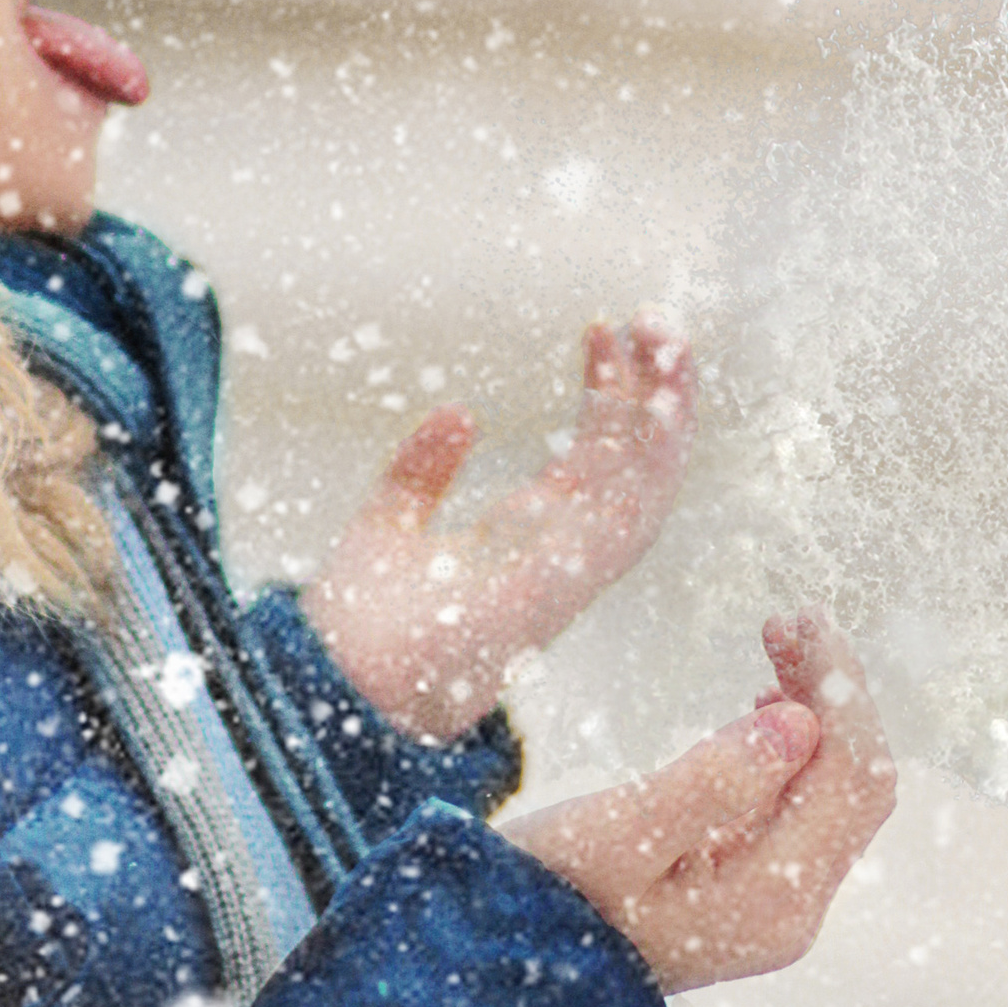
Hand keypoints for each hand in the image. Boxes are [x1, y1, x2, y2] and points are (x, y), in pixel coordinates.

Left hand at [307, 315, 696, 741]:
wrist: (336, 689)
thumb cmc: (361, 630)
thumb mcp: (389, 524)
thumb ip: (422, 472)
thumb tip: (461, 409)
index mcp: (525, 539)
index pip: (592, 457)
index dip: (607, 393)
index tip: (600, 326)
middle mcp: (557, 554)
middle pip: (631, 462)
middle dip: (655, 391)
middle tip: (658, 317)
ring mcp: (564, 571)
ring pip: (645, 486)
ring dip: (667, 415)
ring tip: (671, 340)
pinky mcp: (557, 586)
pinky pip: (626, 522)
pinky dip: (651, 466)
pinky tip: (661, 410)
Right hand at [505, 610, 897, 993]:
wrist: (506, 969)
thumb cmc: (547, 895)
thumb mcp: (613, 833)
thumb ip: (708, 781)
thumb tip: (797, 721)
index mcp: (772, 900)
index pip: (849, 777)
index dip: (837, 689)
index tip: (796, 619)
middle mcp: (791, 909)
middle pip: (853, 784)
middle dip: (833, 693)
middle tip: (787, 617)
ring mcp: (773, 904)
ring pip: (831, 792)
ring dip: (816, 712)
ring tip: (776, 642)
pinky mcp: (747, 889)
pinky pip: (799, 807)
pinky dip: (793, 746)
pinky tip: (764, 705)